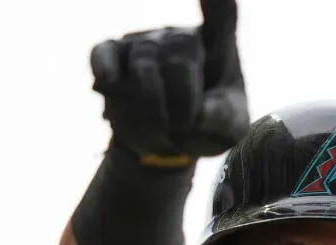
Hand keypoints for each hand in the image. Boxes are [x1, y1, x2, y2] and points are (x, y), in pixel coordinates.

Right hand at [90, 0, 248, 166]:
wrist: (172, 140)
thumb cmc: (208, 123)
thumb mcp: (231, 127)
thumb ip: (224, 118)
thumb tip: (201, 112)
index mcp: (217, 46)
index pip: (221, 17)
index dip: (217, 4)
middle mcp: (180, 37)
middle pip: (179, 52)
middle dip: (182, 97)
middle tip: (184, 124)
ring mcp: (145, 43)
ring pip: (145, 61)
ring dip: (152, 102)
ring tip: (163, 129)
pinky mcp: (113, 56)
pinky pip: (104, 52)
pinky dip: (104, 66)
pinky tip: (107, 83)